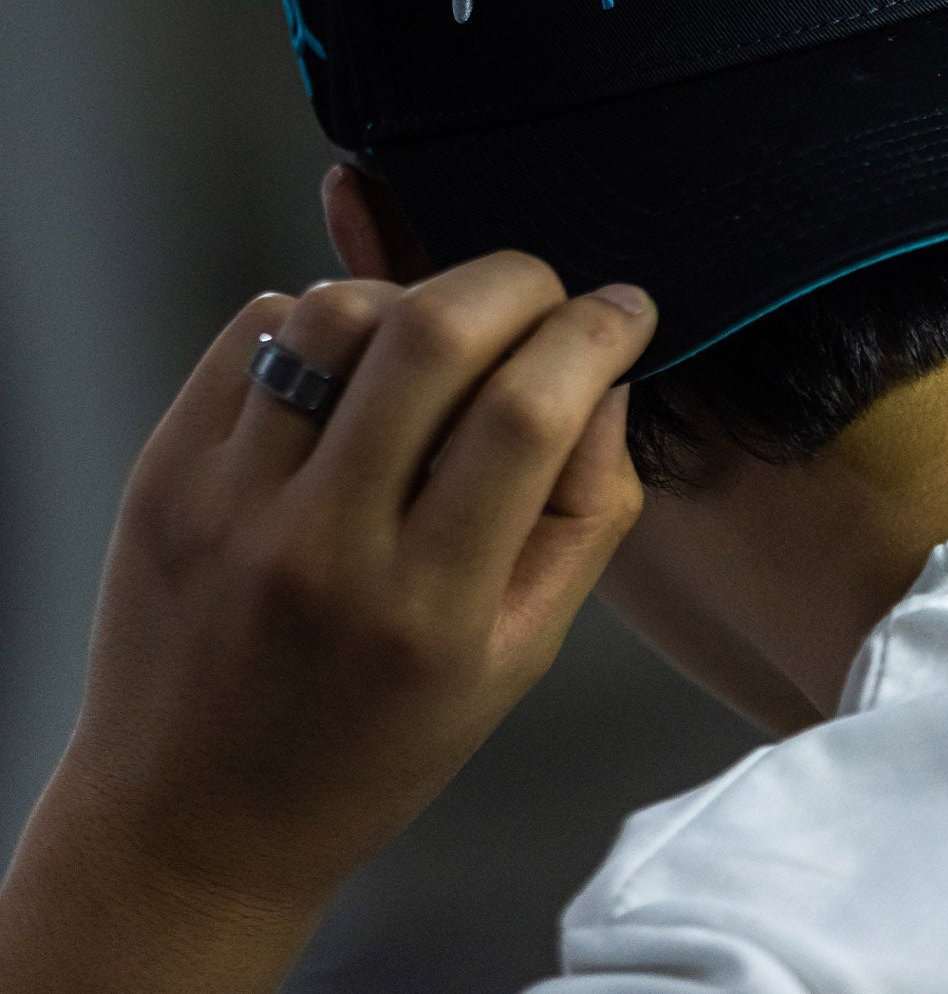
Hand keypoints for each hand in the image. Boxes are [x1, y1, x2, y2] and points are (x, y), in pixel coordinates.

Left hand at [0, 253, 652, 993]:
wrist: (192, 822)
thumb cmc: (374, 747)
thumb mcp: (519, 657)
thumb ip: (585, 514)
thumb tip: (606, 377)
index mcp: (427, 610)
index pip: (527, 413)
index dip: (595, 333)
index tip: (625, 309)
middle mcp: (321, 547)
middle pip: (433, 332)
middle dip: (518, 281)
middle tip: (545, 298)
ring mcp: (228, 501)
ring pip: (337, 308)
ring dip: (416, 293)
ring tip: (437, 342)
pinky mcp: (165, 470)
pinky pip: (253, 326)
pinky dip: (323, 314)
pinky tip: (351, 368)